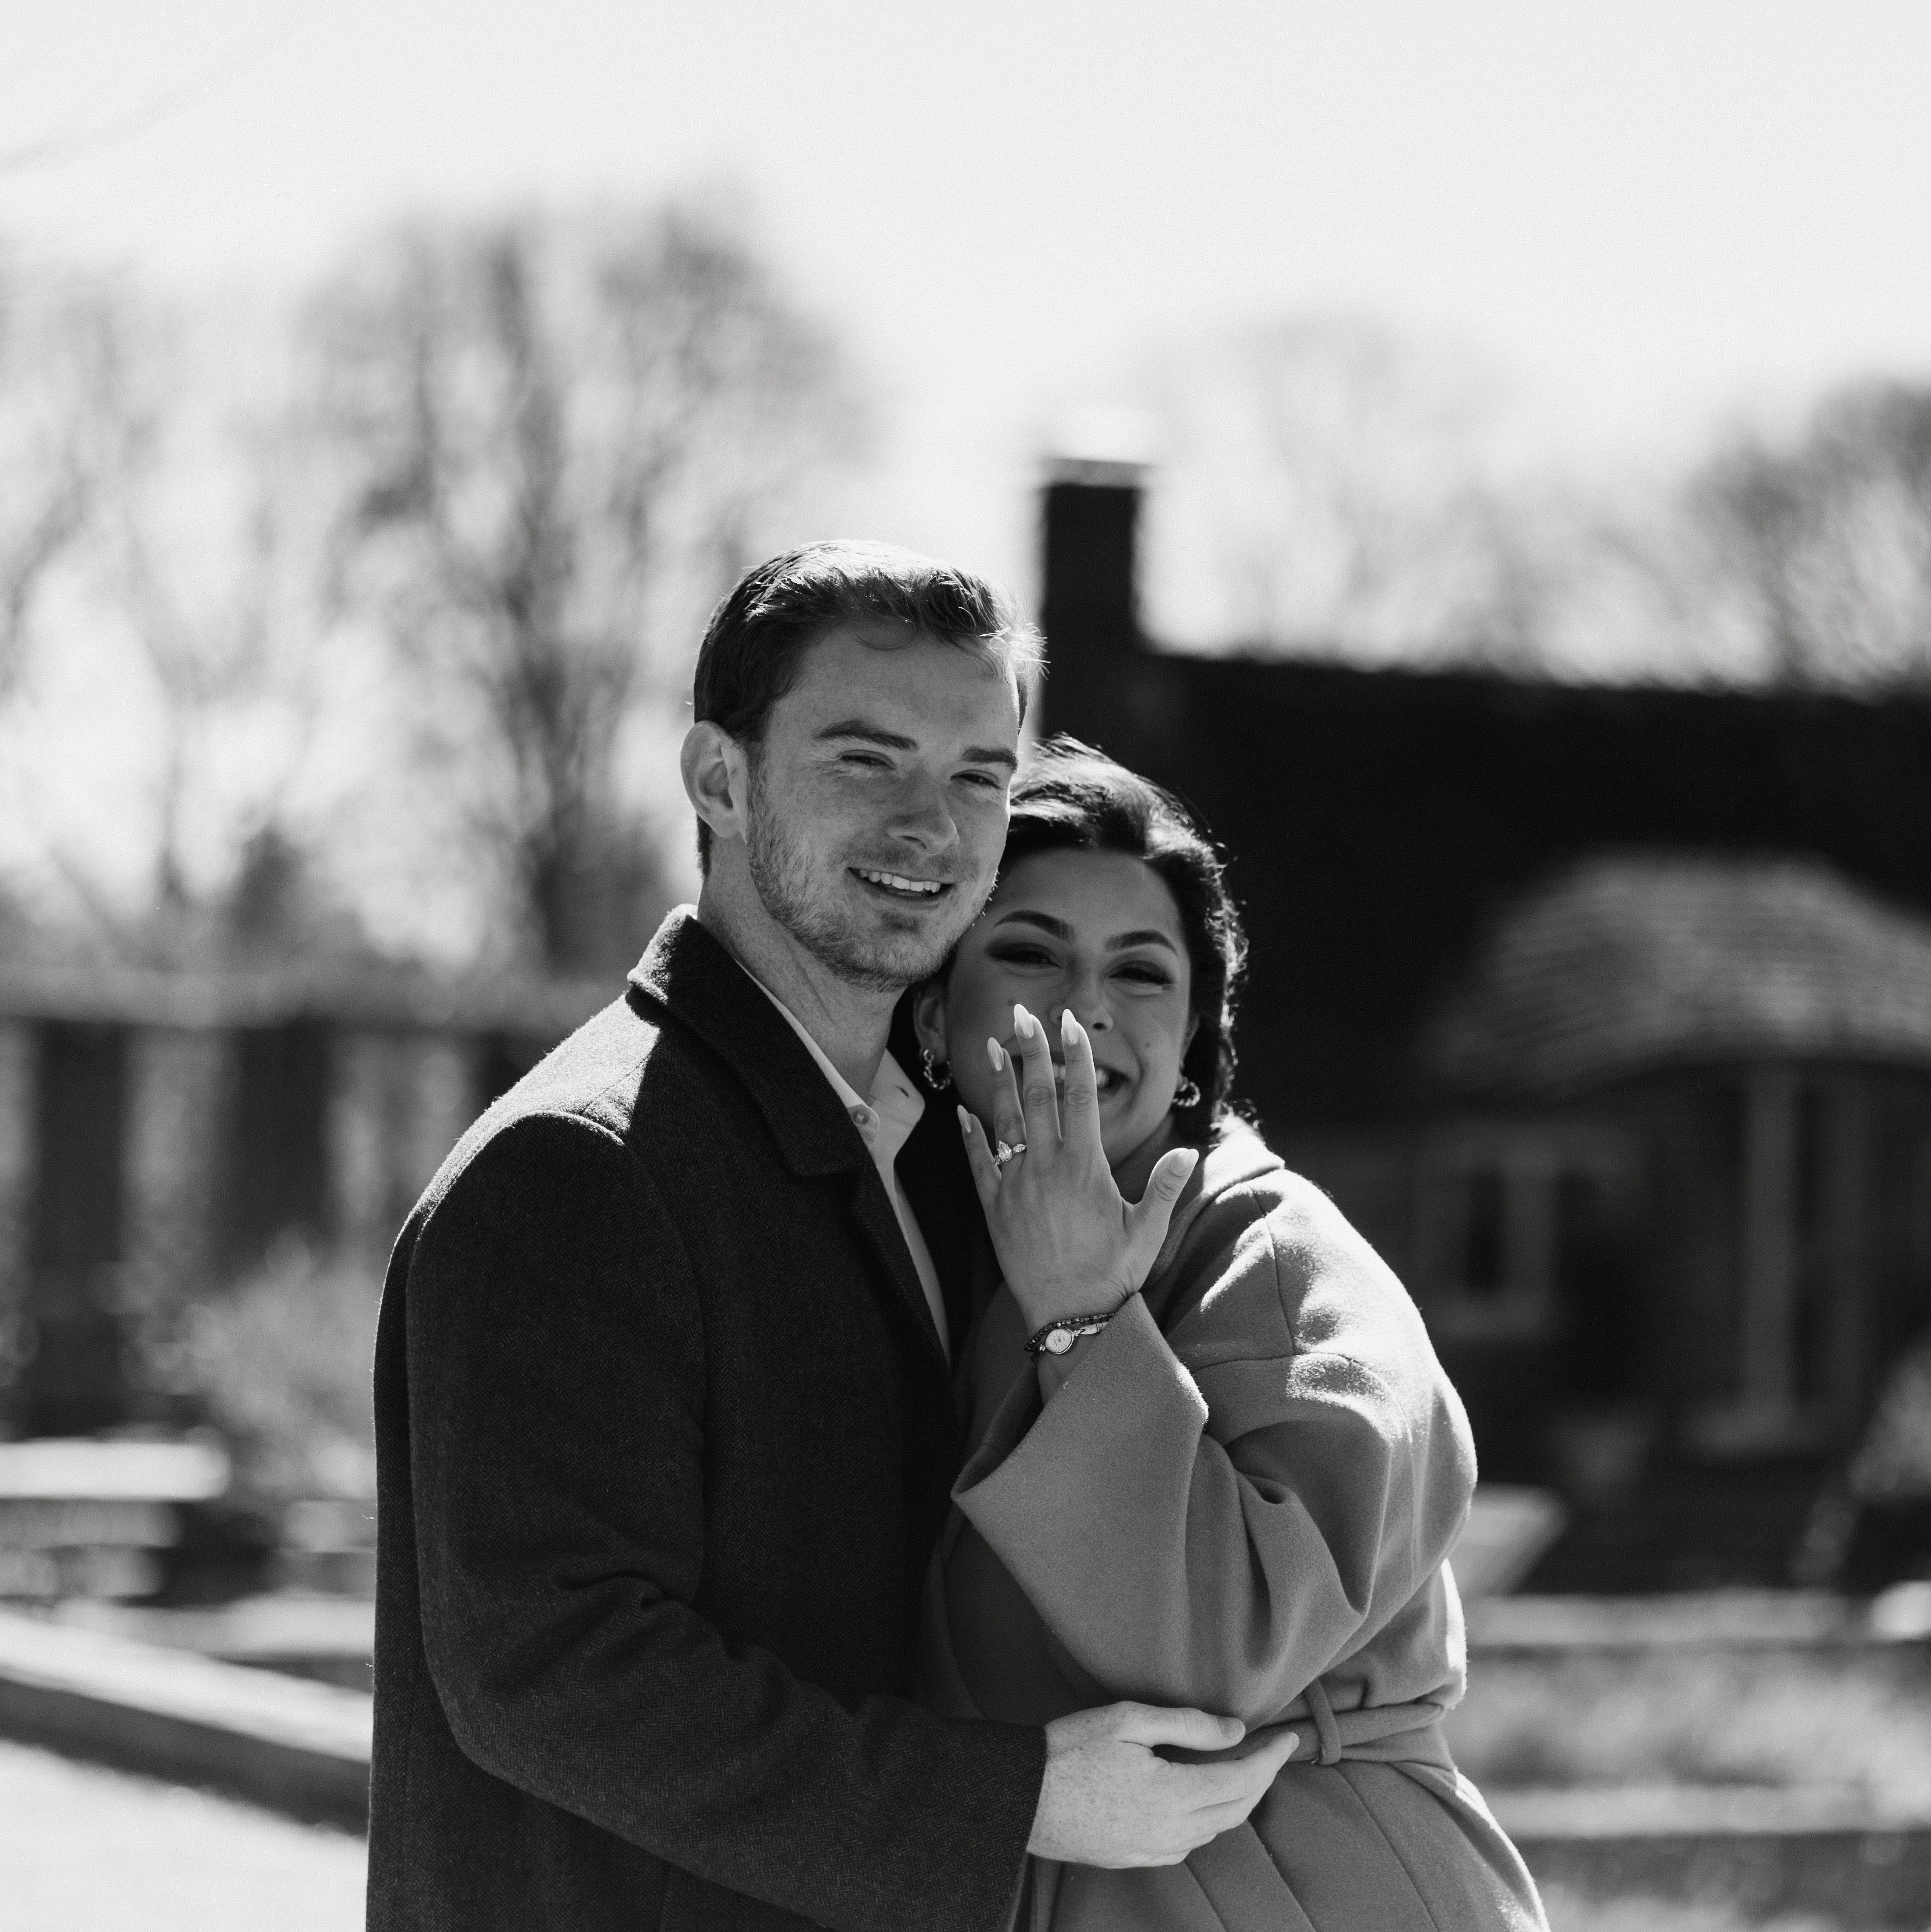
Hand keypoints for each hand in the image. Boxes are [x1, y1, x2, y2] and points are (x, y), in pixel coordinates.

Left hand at [959, 1003, 1198, 1333]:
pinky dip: (970, 1136)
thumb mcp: (1148, 1229)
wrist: (1072, 1316)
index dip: (1074, 1056)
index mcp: (1086, 1166)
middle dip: (1031, 1051)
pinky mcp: (995, 1209)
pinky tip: (962, 1112)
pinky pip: (978, 1164)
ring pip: (1005, 1122)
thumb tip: (1191, 1150)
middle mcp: (1048, 1168)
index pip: (1080, 1097)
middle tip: (1021, 1014)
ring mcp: (1017, 1186)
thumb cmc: (1114, 1273)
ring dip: (1000, 1082)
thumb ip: (1167, 1186)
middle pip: (1037, 1096)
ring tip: (993, 1045)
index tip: (1068, 1022)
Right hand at [1028, 1702, 1298, 1866]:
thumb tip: (1235, 1731)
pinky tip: (1199, 1800)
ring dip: (1236, 1800)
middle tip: (1273, 1752)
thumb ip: (1187, 1725)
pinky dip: (1206, 1821)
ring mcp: (1150, 1850)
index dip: (1270, 1758)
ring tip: (1242, 1769)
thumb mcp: (1128, 1720)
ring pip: (1213, 1830)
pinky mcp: (1132, 1857)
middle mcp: (1169, 1832)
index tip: (1289, 1737)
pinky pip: (1186, 1844)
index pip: (1241, 1779)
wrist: (1019, 1797)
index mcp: (1171, 1794)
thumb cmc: (1068, 1749)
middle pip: (1235, 1810)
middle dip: (1261, 1779)